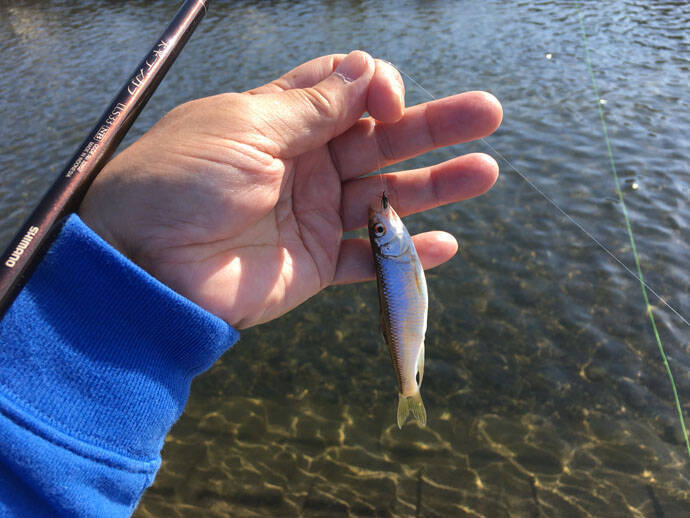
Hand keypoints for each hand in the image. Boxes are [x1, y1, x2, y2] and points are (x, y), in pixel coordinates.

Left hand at [80, 51, 501, 328]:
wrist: (146, 267)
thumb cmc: (180, 182)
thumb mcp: (245, 128)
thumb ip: (312, 107)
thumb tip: (366, 67)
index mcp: (281, 120)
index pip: (345, 89)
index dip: (376, 86)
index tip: (387, 99)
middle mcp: (304, 163)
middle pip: (380, 139)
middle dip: (432, 126)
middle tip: (487, 115)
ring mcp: (313, 214)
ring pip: (387, 197)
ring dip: (436, 186)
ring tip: (484, 171)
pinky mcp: (315, 263)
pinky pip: (370, 258)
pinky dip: (406, 254)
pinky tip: (445, 245)